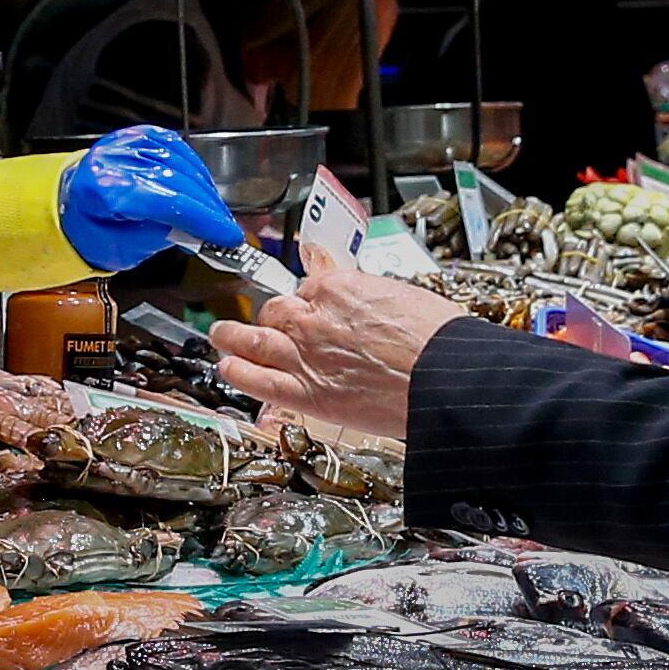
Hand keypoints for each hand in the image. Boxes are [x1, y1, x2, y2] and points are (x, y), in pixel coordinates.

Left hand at [54, 126, 246, 270]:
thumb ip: (159, 238)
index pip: (168, 202)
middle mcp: (116, 159)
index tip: (228, 235)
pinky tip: (202, 190)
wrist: (70, 204)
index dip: (204, 219)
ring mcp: (128, 142)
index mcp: (105, 190)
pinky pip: (179, 150)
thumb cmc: (91, 229)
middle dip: (209, 209)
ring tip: (214, 215)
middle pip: (179, 181)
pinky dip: (196, 172)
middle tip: (225, 230)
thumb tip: (195, 229)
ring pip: (183, 164)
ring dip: (206, 191)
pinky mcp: (138, 136)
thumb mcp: (121, 250)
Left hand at [210, 248, 465, 443]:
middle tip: (269, 322)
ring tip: (221, 335)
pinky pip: (259, 380)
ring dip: (232, 336)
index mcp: (339, 287)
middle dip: (272, 317)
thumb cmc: (438, 341)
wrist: (447, 380)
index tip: (308, 304)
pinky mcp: (307, 393)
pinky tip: (227, 368)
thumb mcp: (403, 295)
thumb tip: (343, 275)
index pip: (307, 287)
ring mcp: (304, 355)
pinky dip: (238, 373)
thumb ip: (364, 288)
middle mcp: (313, 318)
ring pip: (253, 339)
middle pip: (277, 311)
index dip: (307, 298)